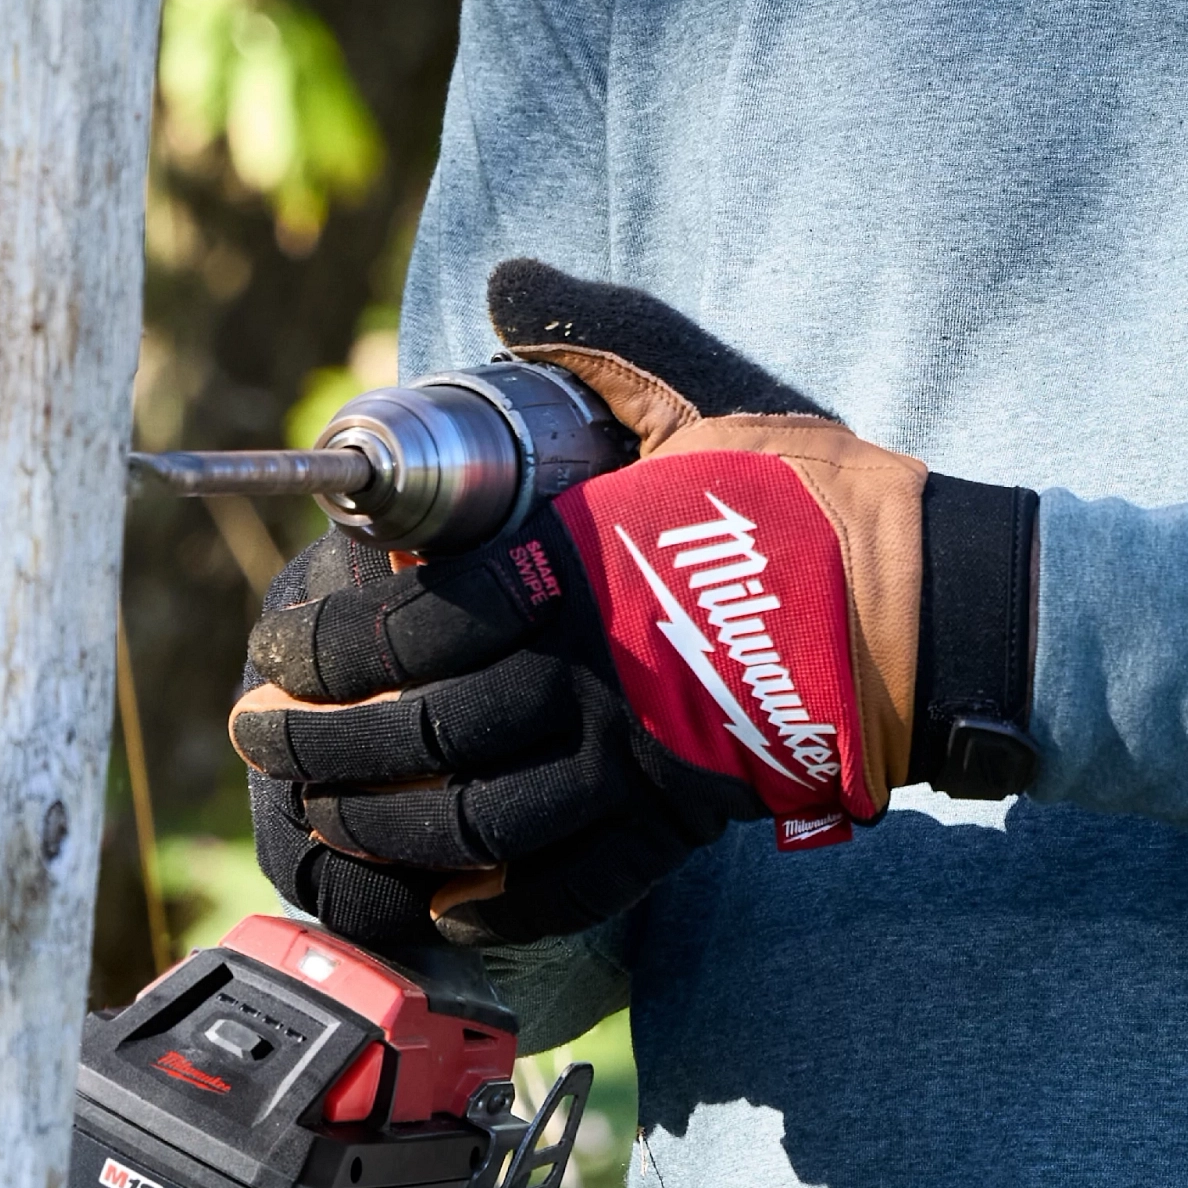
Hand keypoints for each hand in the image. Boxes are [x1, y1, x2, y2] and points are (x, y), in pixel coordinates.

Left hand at [230, 262, 1036, 948]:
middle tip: (258, 739)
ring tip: (324, 824)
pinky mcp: (682, 816)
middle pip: (419, 731)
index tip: (275, 651)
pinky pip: (572, 883)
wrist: (929, 609)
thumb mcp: (707, 396)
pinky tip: (446, 909)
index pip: (411, 619)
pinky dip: (501, 906)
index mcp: (577, 565)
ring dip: (385, 831)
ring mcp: (635, 753)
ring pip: (476, 820)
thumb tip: (513, 279)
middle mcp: (590, 667)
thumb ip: (603, 346)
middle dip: (319, 745)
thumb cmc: (814, 498)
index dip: (326, 646)